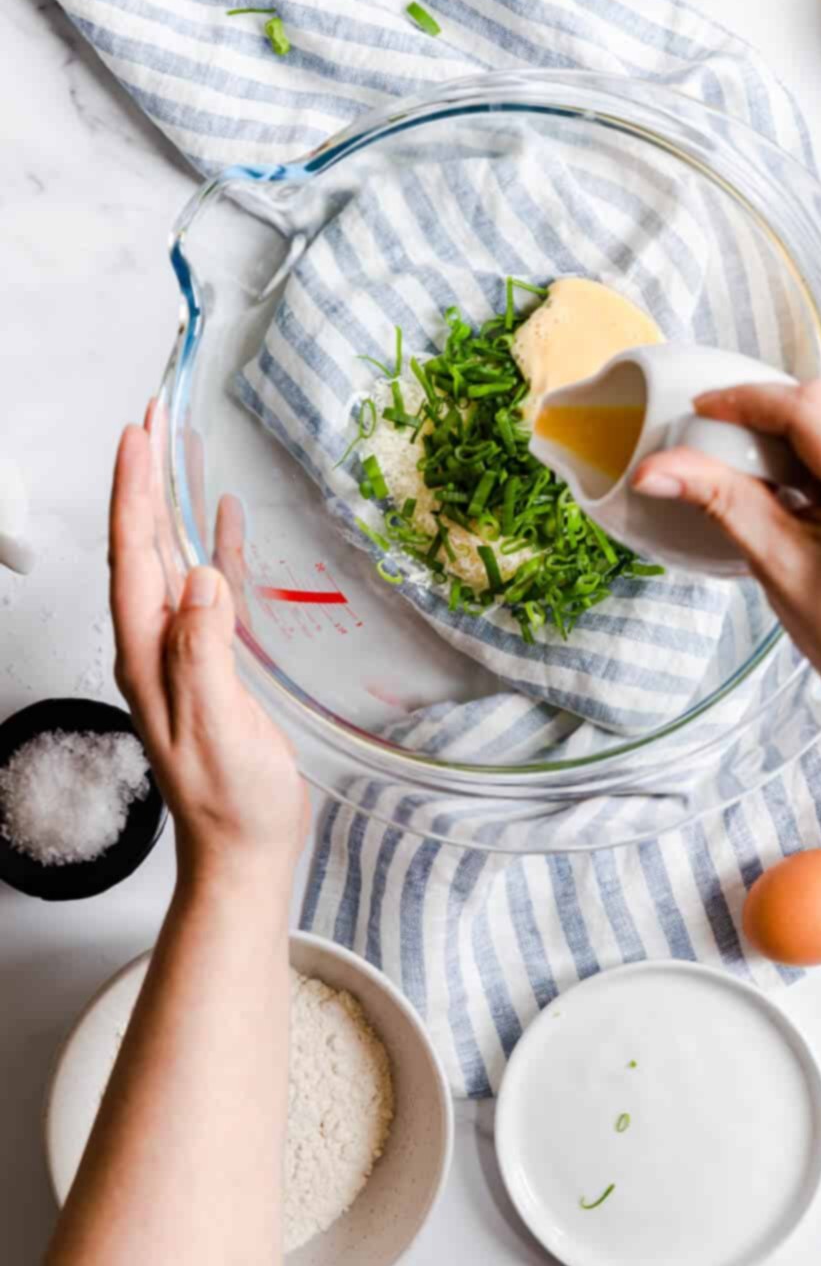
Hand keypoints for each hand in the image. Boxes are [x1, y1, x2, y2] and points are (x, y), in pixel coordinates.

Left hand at [108, 407, 309, 887]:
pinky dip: (213, 543)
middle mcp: (155, 643)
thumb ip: (202, 652)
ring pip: (169, 558)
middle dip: (141, 478)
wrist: (243, 849)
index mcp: (147, 651)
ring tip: (175, 448)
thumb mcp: (214, 726)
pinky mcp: (214, 661)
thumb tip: (199, 578)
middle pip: (142, 544)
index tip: (137, 434)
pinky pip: (209, 587)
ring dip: (169, 502)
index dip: (132, 492)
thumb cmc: (230, 798)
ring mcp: (182, 651)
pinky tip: (223, 517)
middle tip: (153, 416)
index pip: (133, 555)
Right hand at [632, 381, 820, 717]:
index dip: (748, 400)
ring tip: (762, 467)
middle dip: (771, 412)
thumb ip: (718, 498)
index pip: (810, 409)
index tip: (701, 411)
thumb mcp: (775, 562)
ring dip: (800, 427)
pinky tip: (803, 481)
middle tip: (723, 440)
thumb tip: (653, 467)